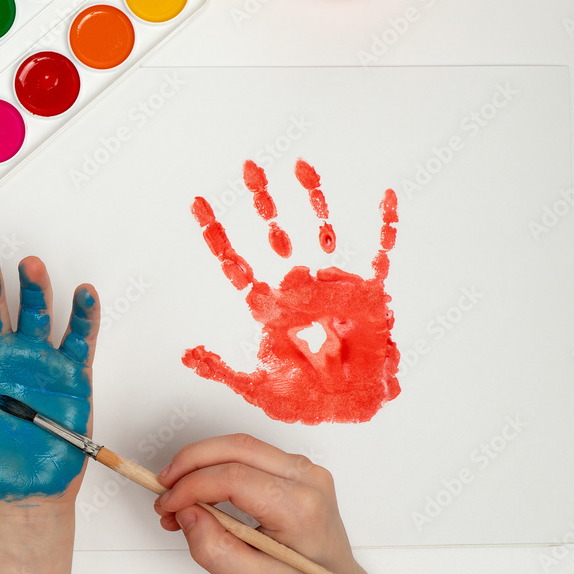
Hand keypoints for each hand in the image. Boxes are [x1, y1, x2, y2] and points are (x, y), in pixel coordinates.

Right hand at [154, 434, 387, 573]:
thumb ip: (213, 549)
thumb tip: (187, 513)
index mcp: (300, 507)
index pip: (233, 478)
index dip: (191, 486)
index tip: (168, 504)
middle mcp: (307, 479)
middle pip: (236, 448)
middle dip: (190, 463)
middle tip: (164, 487)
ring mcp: (305, 469)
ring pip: (241, 445)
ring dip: (201, 462)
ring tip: (178, 494)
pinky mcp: (296, 469)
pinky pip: (249, 454)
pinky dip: (218, 465)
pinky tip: (201, 489)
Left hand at [183, 159, 400, 423]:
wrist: (348, 407)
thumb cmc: (307, 396)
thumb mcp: (256, 386)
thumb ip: (221, 369)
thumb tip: (189, 355)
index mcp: (270, 305)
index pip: (237, 261)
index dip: (217, 233)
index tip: (199, 204)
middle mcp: (299, 286)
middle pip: (275, 233)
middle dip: (261, 201)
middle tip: (248, 168)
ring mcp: (333, 284)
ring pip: (319, 229)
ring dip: (310, 199)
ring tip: (299, 166)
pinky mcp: (367, 292)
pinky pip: (379, 253)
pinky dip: (385, 226)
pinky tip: (384, 197)